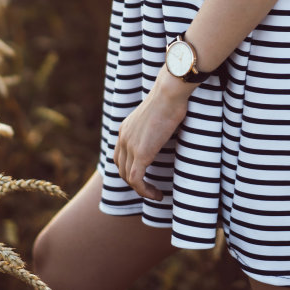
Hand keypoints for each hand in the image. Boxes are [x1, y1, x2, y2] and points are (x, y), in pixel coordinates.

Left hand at [113, 71, 192, 199]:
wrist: (169, 93)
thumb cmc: (170, 99)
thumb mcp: (156, 114)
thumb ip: (153, 125)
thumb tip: (164, 128)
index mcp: (125, 129)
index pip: (119, 156)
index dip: (129, 169)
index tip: (145, 176)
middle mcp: (123, 138)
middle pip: (121, 168)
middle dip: (135, 182)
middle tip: (151, 188)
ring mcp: (130, 146)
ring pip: (128, 177)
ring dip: (141, 189)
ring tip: (156, 194)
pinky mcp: (142, 153)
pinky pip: (137, 180)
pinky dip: (145, 191)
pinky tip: (158, 195)